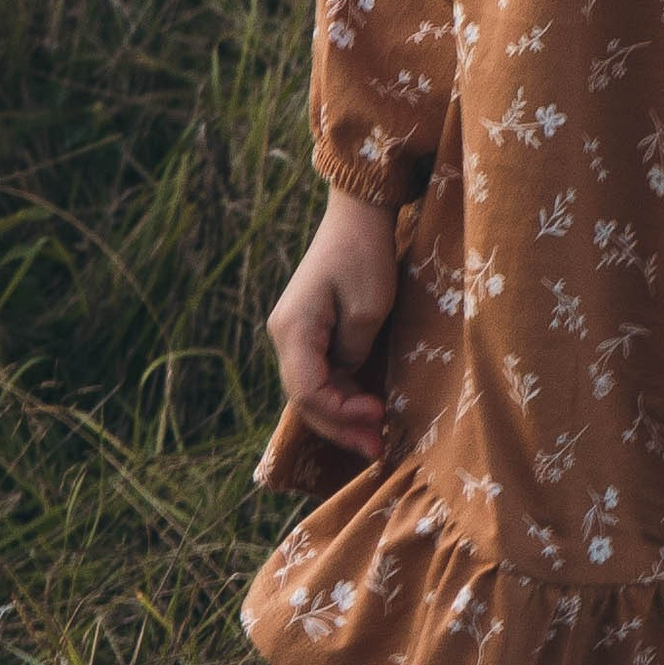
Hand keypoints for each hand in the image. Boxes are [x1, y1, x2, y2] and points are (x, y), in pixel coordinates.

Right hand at [266, 189, 399, 463]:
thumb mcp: (369, 309)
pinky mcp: (309, 331)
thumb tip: (348, 381)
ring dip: (342, 415)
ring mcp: (294, 333)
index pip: (307, 391)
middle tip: (378, 449)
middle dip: (340, 427)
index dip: (340, 415)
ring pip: (311, 390)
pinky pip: (320, 374)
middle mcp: (284, 335)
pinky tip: (367, 409)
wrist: (358, 215)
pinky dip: (342, 395)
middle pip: (304, 398)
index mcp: (293, 329)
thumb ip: (355, 354)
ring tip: (377, 438)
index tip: (379, 416)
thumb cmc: (365, 255)